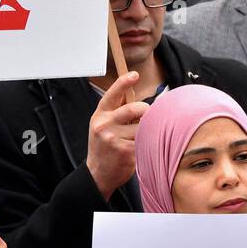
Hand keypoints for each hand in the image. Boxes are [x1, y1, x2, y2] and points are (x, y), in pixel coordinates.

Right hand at [85, 71, 147, 199]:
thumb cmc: (104, 146)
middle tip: (147, 117)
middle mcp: (104, 125)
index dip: (124, 82)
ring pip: (143, 126)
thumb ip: (116, 111)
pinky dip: (149, 141)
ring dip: (148, 129)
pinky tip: (144, 145)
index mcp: (100, 115)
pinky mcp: (125, 151)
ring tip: (143, 135)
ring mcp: (114, 139)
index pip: (112, 94)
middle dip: (146, 111)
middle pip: (135, 109)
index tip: (134, 75)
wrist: (97, 173)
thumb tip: (137, 97)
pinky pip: (145, 140)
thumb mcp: (103, 125)